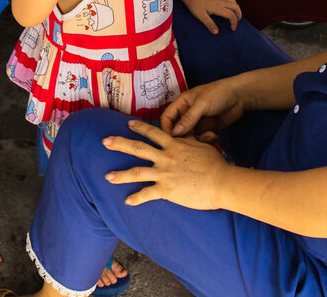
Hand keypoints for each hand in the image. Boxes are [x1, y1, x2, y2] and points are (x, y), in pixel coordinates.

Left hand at [103, 120, 230, 209]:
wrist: (222, 182)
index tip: (129, 124)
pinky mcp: (167, 190)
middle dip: (120, 144)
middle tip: (105, 141)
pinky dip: (137, 198)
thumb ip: (191, 140)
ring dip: (121, 174)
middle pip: (138, 148)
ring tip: (107, 176)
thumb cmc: (216, 164)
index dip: (140, 128)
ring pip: (137, 172)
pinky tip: (127, 201)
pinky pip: (148, 194)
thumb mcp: (202, 146)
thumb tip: (191, 133)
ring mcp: (164, 173)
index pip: (153, 133)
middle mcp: (165, 157)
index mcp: (174, 145)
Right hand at [160, 78, 250, 139]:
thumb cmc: (219, 93)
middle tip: (193, 142)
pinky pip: (202, 139)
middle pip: (178, 130)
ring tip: (209, 136)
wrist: (241, 96)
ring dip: (198, 139)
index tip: (171, 140)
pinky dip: (207, 140)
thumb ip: (188, 118)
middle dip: (184, 138)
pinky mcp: (208, 129)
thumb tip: (175, 133)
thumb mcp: (202, 104)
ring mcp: (198, 122)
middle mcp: (188, 114)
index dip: (167, 129)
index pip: (167, 118)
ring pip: (191, 136)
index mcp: (182, 103)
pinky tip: (215, 136)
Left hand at [181, 0, 241, 34]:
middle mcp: (221, 1)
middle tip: (237, 23)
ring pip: (233, 2)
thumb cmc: (194, 4)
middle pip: (236, 7)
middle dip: (239, 15)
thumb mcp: (200, 16)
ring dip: (237, 9)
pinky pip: (229, 0)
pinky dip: (232, 6)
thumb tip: (216, 32)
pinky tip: (227, 10)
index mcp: (218, 7)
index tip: (232, 29)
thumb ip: (209, 24)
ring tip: (235, 16)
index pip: (231, 15)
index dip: (234, 23)